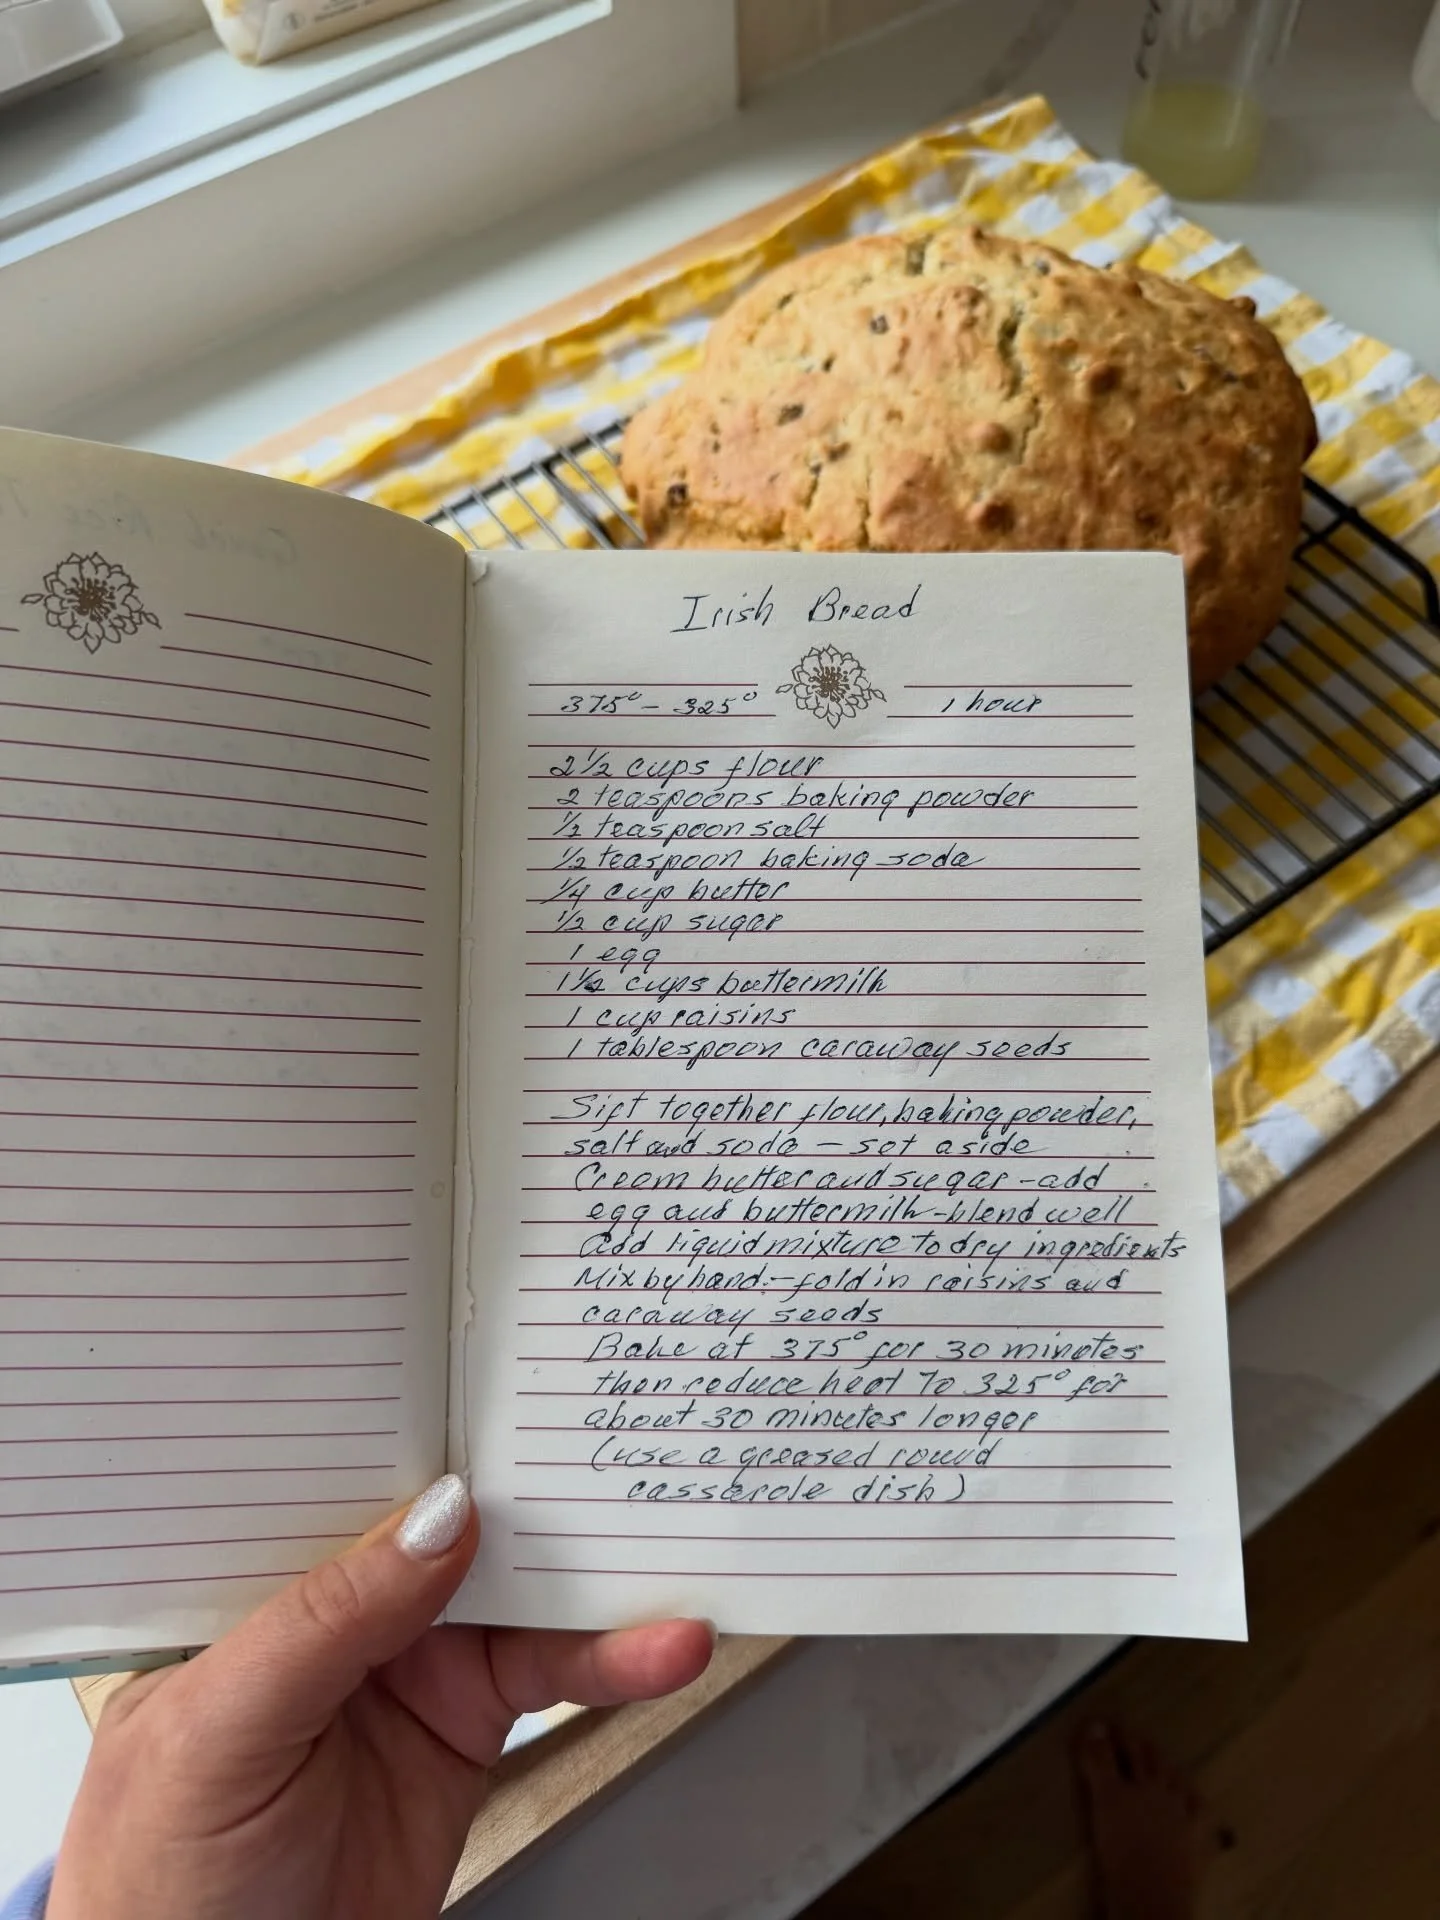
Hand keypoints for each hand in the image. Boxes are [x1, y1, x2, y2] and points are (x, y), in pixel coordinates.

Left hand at [49, 1477, 712, 1919]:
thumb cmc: (155, 1880)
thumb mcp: (218, 1733)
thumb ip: (327, 1621)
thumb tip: (438, 1515)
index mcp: (252, 1577)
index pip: (339, 1472)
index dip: (412, 1416)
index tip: (491, 1374)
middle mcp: (334, 1608)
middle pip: (446, 1518)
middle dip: (524, 1476)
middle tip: (603, 1436)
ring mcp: (406, 1662)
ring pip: (515, 1587)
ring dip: (594, 1571)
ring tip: (663, 1559)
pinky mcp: (466, 1722)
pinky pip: (552, 1671)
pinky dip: (615, 1657)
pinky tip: (658, 1647)